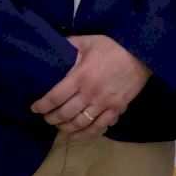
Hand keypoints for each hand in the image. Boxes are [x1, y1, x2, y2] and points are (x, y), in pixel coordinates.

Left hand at [30, 35, 151, 135]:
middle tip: (46, 117)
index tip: (35, 108)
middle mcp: (89, 94)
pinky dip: (86, 133)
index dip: (42, 105)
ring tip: (58, 125)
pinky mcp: (116, 109)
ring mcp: (103, 104)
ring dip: (65, 127)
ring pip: (79, 123)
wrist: (141, 53)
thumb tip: (54, 47)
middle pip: (64, 114)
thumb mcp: (88, 41)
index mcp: (80, 77)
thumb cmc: (113, 46)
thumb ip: (69, 45)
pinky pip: (99, 127)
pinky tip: (77, 135)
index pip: (54, 97)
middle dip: (51, 118)